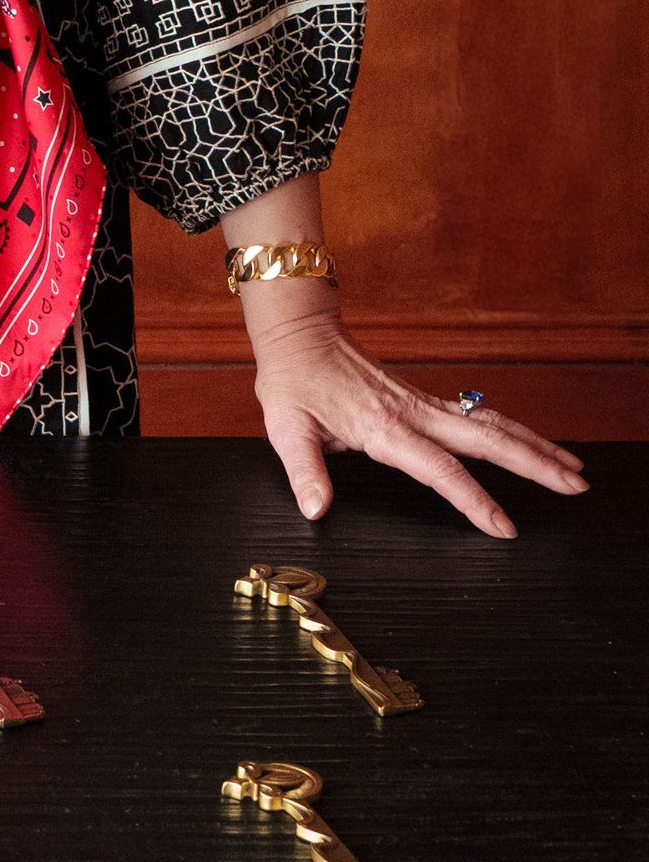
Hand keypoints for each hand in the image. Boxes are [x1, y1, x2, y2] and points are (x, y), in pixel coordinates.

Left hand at [245, 291, 585, 539]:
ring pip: (491, 425)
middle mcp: (413, 413)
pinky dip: (512, 430)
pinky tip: (531, 443)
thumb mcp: (286, 428)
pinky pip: (478, 416)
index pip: (440, 470)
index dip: (474, 500)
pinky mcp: (424, 400)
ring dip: (535, 445)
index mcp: (384, 428)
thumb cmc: (293, 381)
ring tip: (572, 467)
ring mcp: (423, 404)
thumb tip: (316, 508)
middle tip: (574, 485)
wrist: (301, 335)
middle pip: (488, 441)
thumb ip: (305, 471)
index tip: (502, 525)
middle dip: (536, 464)